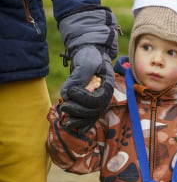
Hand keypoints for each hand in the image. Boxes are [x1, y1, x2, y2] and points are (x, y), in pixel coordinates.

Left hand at [58, 6, 117, 132]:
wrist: (90, 53)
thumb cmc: (90, 55)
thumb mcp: (86, 61)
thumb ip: (78, 76)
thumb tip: (66, 93)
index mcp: (107, 86)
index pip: (97, 100)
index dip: (83, 99)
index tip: (70, 92)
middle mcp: (105, 96)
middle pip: (94, 111)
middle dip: (78, 111)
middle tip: (63, 106)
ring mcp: (99, 101)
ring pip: (91, 117)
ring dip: (78, 121)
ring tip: (65, 120)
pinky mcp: (92, 104)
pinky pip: (90, 118)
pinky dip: (82, 124)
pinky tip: (74, 128)